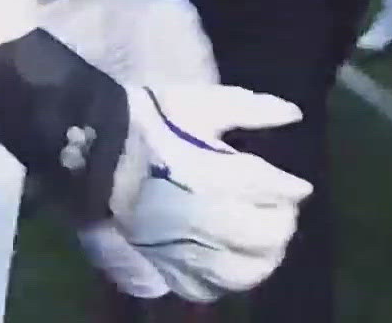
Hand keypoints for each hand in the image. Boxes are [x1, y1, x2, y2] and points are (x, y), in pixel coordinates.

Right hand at [105, 85, 311, 302]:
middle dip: (282, 222)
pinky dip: (225, 281)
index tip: (298, 186)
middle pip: (266, 236)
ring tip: (262, 241)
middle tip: (280, 210)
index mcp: (217, 174)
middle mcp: (206, 217)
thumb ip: (252, 108)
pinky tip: (229, 262)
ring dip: (263, 258)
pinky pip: (205, 289)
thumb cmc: (151, 121)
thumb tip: (293, 114)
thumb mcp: (203, 103)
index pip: (275, 191)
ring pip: (242, 272)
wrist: (94, 148)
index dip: (292, 189)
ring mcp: (184, 247)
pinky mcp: (164, 264)